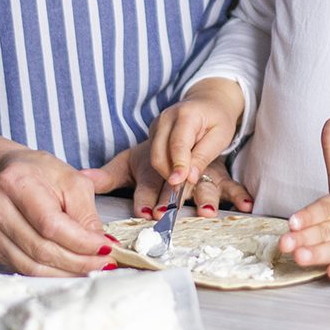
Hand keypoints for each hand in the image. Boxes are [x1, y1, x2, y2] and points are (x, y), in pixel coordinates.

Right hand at [0, 147, 116, 276]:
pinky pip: (25, 269)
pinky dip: (52, 273)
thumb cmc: (37, 172)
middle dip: (79, 261)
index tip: (107, 248)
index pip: (51, 224)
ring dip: (67, 272)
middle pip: (42, 249)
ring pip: (33, 266)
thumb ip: (85, 211)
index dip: (81, 242)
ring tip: (92, 268)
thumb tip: (100, 244)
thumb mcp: (71, 179)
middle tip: (105, 263)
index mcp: (17, 182)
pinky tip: (71, 268)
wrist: (0, 172)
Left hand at [81, 145, 252, 219]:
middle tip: (172, 214)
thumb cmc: (156, 149)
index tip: (147, 210)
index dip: (149, 193)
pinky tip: (246, 206)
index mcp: (156, 154)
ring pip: (205, 181)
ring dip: (206, 198)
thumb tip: (83, 180)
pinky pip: (231, 182)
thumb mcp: (131, 159)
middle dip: (175, 198)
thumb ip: (109, 174)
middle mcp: (180, 157)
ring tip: (207, 213)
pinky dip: (240, 194)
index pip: (152, 175)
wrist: (196, 115)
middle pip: (178, 180)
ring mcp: (202, 164)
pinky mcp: (219, 169)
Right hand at [149, 79, 243, 187]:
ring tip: (184, 178)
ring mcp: (157, 124)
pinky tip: (179, 168)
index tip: (179, 184)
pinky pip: (155, 155)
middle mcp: (166, 117)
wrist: (209, 102)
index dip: (178, 166)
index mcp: (187, 114)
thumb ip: (204, 156)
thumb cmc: (218, 119)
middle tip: (184, 188)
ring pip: (154, 157)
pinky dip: (165, 166)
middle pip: (159, 153)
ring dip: (167, 172)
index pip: (178, 144)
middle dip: (170, 174)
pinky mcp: (154, 132)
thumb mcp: (221, 137)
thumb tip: (188, 178)